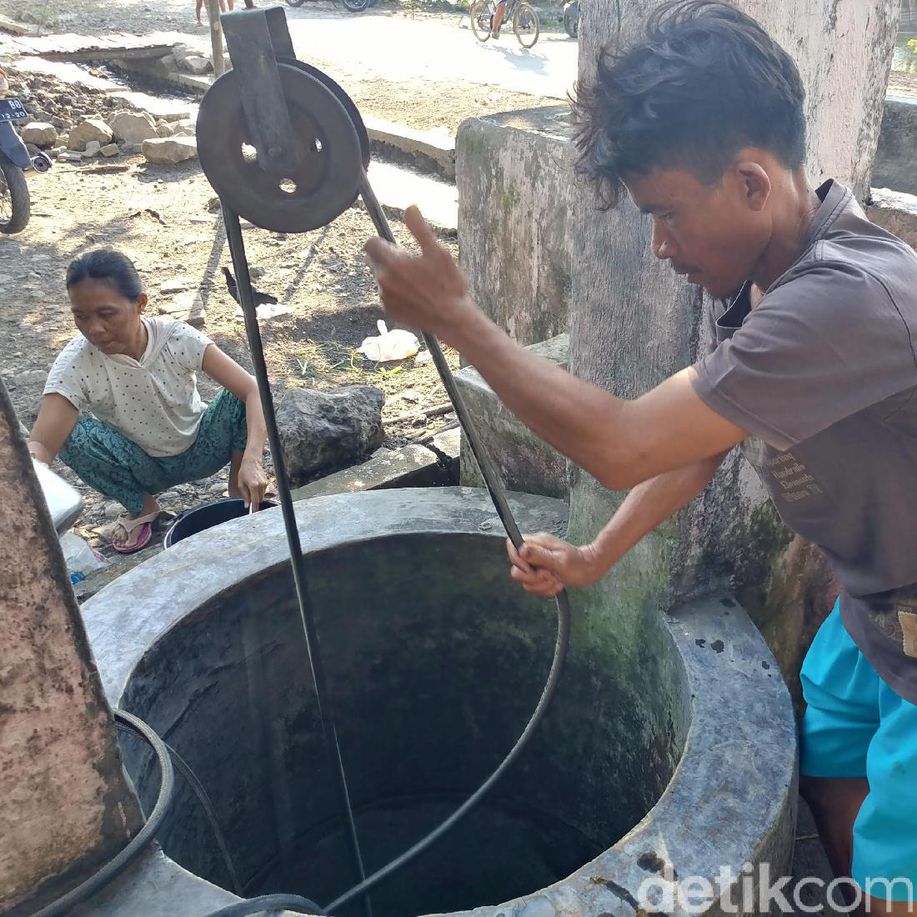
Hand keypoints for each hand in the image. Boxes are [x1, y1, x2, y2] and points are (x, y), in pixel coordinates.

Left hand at [237, 455, 268, 506]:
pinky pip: (263, 491)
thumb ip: (244, 495)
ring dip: (257, 496)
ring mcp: (265, 484)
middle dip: (255, 501)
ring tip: (250, 489)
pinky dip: (259, 492)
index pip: (255, 501)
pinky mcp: (267, 482)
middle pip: (260, 500)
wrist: (252, 462)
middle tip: (249, 499)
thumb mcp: (241, 484)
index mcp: (253, 486)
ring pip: (262, 496)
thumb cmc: (244, 472)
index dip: (254, 508)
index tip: (253, 512)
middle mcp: (261, 486)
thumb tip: (247, 505)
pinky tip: (254, 486)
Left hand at [364, 206, 477, 346]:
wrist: (453, 320)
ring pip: (381, 278)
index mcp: (393, 263)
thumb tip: (409, 207)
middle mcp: (383, 280)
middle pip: (374, 261)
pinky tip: (415, 296)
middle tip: (411, 264)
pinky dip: (396, 292)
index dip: (382, 241)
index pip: (371, 244)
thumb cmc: (449, 285)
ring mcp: (385, 298)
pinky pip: (386, 295)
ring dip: (392, 276)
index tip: (397, 245)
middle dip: (387, 258)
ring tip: (417, 282)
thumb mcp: (439, 252)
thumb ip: (420, 228)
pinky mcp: (390, 312)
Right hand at [506, 532, 602, 597]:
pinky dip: (545, 590)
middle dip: (531, 578)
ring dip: (541, 585)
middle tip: (547, 575)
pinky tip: (556, 584)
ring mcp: (537, 565)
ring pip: (525, 581)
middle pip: (516, 568)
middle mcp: (534, 553)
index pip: (512, 546)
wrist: (590, 569)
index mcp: (537, 543)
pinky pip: (534, 587)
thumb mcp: (560, 559)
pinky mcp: (540, 575)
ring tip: (555, 579)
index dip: (517, 560)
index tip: (532, 568)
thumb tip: (521, 549)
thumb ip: (539, 555)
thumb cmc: (579, 563)